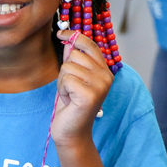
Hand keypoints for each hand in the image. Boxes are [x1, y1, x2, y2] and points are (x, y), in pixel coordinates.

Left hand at [51, 30, 112, 144]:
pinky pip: (66, 79)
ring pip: (69, 67)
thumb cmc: (71, 105)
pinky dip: (62, 90)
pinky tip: (69, 101)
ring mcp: (100, 85)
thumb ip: (73, 60)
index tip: (60, 34)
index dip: (74, 36)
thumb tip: (69, 39)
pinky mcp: (90, 94)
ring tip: (69, 95)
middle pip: (75, 55)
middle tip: (69, 88)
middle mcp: (106, 76)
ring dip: (62, 82)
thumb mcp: (72, 78)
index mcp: (105, 71)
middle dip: (65, 70)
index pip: (90, 45)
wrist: (72, 132)